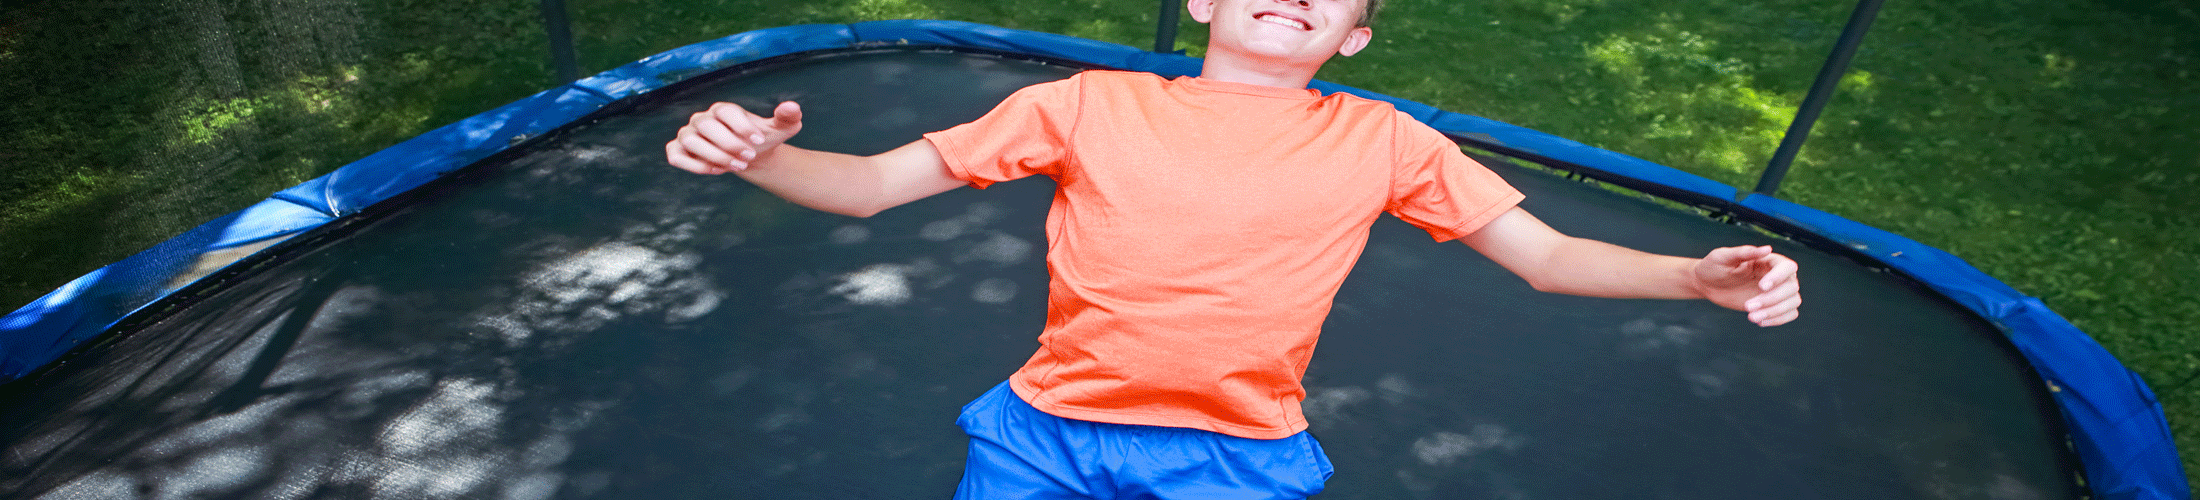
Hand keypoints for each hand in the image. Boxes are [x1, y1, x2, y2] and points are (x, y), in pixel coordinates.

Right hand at [666, 101, 804, 173]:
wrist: (749, 157)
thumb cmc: (760, 139)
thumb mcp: (780, 129)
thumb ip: (788, 117)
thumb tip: (792, 107)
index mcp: (723, 109)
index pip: (725, 111)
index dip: (741, 125)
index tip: (759, 139)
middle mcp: (702, 119)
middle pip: (706, 125)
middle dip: (729, 143)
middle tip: (749, 157)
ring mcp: (689, 134)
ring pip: (690, 140)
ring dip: (714, 155)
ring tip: (737, 166)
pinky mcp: (680, 151)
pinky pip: (676, 156)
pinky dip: (693, 165)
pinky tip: (716, 171)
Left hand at [1691, 245, 1800, 326]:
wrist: (1707, 284)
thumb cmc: (1714, 266)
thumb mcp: (1723, 257)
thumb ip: (1744, 252)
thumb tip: (1767, 249)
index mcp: (1768, 260)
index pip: (1788, 267)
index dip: (1779, 277)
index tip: (1762, 286)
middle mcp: (1778, 275)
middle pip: (1791, 287)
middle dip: (1771, 299)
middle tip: (1747, 306)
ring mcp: (1777, 291)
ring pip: (1793, 301)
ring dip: (1775, 312)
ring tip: (1752, 317)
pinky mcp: (1773, 305)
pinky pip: (1790, 313)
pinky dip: (1778, 320)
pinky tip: (1759, 321)